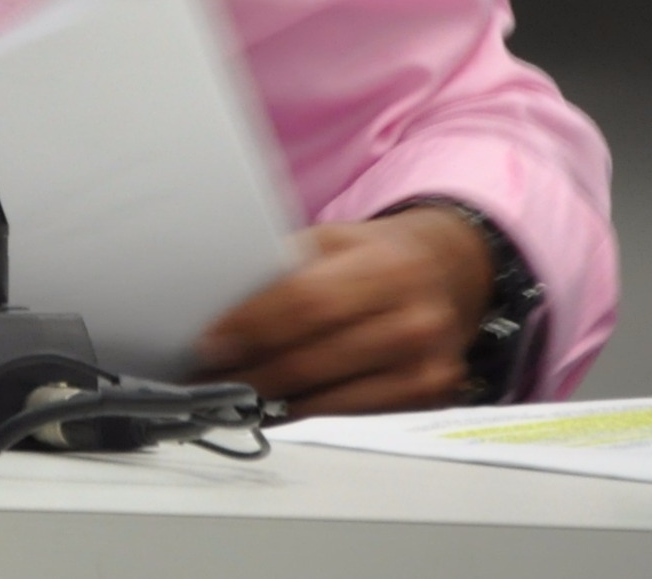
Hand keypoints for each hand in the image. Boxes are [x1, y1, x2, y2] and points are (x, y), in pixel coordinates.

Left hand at [193, 208, 492, 413]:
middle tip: (205, 376)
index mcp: (387, 267)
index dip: (250, 327)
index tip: (207, 342)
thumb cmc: (377, 255)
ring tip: (228, 393)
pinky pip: (351, 410)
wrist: (446, 271)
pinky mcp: (428, 394)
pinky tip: (273, 406)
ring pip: (329, 394)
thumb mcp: (333, 240)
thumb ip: (284, 267)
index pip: (306, 302)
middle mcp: (416, 319)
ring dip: (270, 399)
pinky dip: (305, 411)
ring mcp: (427, 364)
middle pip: (314, 356)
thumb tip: (218, 304)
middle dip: (250, 371)